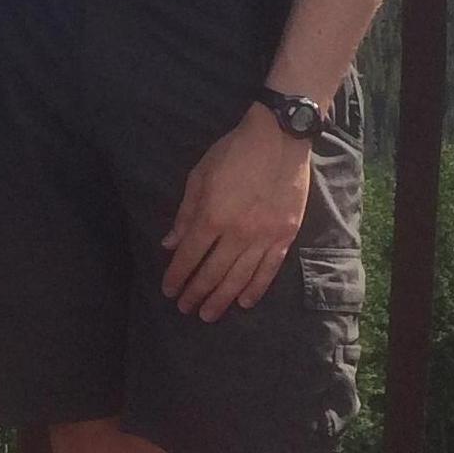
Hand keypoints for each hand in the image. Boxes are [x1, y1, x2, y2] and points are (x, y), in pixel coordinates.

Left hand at [162, 109, 311, 320]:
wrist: (279, 138)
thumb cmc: (234, 152)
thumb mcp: (200, 176)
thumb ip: (185, 214)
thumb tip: (170, 244)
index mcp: (212, 216)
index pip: (189, 256)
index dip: (177, 276)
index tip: (168, 290)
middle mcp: (237, 233)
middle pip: (212, 273)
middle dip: (195, 293)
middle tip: (185, 309)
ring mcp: (264, 237)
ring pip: (239, 278)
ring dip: (221, 299)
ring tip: (208, 314)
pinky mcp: (284, 236)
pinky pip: (268, 270)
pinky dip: (255, 289)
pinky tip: (244, 302)